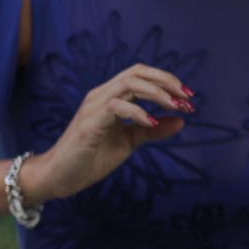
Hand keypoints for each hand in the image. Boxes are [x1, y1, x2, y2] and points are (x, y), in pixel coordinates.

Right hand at [27, 63, 189, 202]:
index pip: (139, 74)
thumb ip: (151, 130)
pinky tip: (152, 122)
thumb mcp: (128, 141)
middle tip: (187, 98)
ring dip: (157, 93)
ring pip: (128, 84)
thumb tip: (181, 120)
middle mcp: (100, 95)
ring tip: (175, 106)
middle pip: (136, 72)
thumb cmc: (90, 158)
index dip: (166, 80)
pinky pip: (117, 107)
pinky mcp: (90, 123)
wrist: (60, 176)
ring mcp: (93, 107)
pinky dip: (139, 112)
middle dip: (166, 81)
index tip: (188, 97)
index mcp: (109, 97)